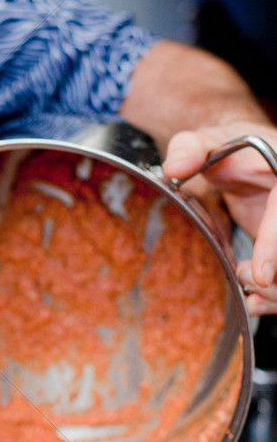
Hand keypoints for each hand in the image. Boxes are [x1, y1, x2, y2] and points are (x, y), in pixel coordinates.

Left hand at [162, 121, 276, 312]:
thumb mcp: (211, 140)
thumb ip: (191, 147)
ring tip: (244, 278)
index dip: (273, 241)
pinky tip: (255, 300)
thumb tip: (174, 167)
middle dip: (274, 278)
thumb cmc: (234, 149)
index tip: (261, 274)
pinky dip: (274, 298)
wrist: (250, 157)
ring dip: (274, 291)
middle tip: (243, 275)